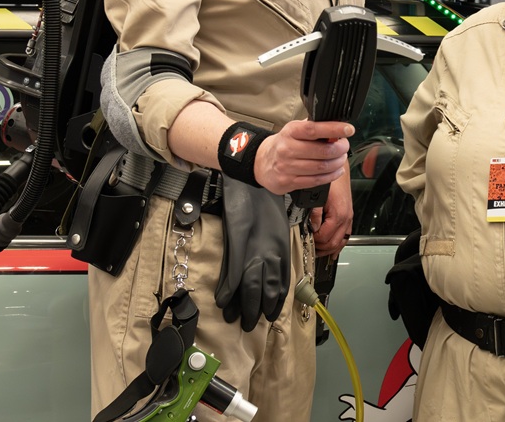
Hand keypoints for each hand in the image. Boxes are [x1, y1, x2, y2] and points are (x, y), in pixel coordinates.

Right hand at [215, 180, 289, 331]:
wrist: (252, 180)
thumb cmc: (264, 201)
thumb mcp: (276, 226)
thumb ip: (272, 247)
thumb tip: (269, 264)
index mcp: (281, 248)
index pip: (281, 282)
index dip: (276, 301)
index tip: (271, 315)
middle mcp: (270, 253)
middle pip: (266, 289)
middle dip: (259, 309)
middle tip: (252, 324)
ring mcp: (253, 250)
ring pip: (251, 287)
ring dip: (244, 306)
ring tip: (237, 320)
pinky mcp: (237, 244)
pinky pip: (233, 273)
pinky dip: (228, 289)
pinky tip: (223, 302)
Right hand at [254, 120, 352, 195]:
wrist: (262, 162)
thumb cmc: (284, 144)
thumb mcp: (295, 130)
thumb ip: (314, 127)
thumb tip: (336, 125)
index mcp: (290, 132)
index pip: (314, 129)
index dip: (334, 129)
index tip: (348, 130)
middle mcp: (287, 149)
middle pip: (322, 151)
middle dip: (340, 149)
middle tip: (345, 146)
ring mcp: (288, 167)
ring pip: (322, 167)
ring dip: (338, 163)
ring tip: (341, 158)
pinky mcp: (289, 181)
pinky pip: (316, 180)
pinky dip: (331, 176)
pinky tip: (336, 170)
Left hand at [312, 174, 353, 256]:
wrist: (338, 169)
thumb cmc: (330, 180)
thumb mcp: (318, 196)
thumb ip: (314, 214)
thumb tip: (311, 228)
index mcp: (338, 215)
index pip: (325, 238)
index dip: (313, 241)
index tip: (305, 239)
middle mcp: (346, 219)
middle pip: (333, 244)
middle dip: (320, 248)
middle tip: (309, 248)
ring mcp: (348, 218)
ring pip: (340, 242)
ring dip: (329, 249)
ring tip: (318, 251)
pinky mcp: (348, 217)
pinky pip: (345, 236)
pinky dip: (339, 245)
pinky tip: (333, 251)